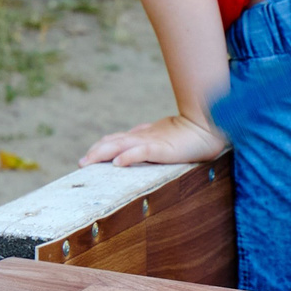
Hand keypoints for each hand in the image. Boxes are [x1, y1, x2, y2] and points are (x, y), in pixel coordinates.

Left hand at [80, 113, 228, 168]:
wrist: (208, 127)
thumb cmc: (190, 134)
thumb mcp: (165, 139)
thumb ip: (150, 142)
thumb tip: (137, 149)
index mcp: (144, 135)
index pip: (116, 139)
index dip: (101, 146)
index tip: (89, 157)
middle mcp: (143, 136)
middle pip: (112, 141)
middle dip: (95, 152)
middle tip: (82, 163)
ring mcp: (151, 141)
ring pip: (120, 145)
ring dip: (103, 153)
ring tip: (89, 162)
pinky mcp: (161, 148)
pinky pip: (141, 151)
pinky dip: (127, 156)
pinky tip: (117, 163)